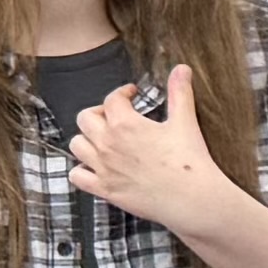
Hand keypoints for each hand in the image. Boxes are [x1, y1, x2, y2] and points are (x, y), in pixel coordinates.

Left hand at [64, 64, 250, 243]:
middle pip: (85, 119)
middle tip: (115, 117)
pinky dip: (82, 170)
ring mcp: (102, 168)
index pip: (112, 99)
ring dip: (87, 139)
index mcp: (125, 124)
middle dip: (99, 113)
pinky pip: (77, 176)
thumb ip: (180, 93)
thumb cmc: (189, 161)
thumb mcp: (185, 122)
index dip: (122, 93)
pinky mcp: (104, 189)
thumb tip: (182, 68)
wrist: (190, 199)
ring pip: (77, 145)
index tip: (132, 94)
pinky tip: (96, 167)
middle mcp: (107, 144)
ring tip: (103, 140)